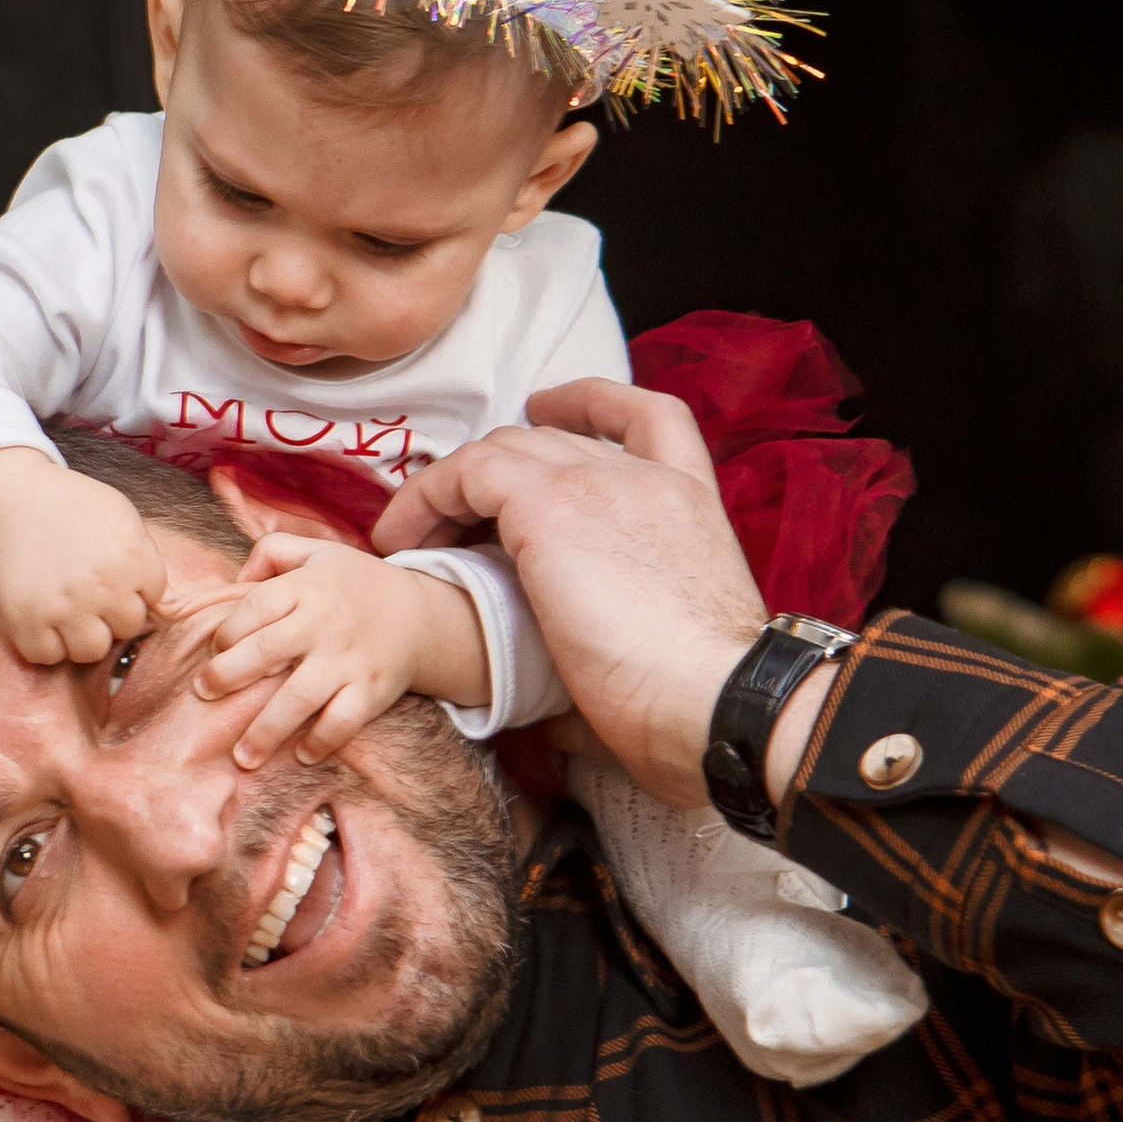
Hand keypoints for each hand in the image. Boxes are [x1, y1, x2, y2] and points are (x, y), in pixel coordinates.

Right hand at [0, 447, 166, 665]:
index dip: (135, 586)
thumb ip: (147, 559)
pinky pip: (46, 656)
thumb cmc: (72, 507)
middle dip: (112, 613)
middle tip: (89, 591)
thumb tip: (169, 608)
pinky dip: (45, 643)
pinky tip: (43, 618)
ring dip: (82, 635)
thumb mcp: (122, 517)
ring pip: (91, 652)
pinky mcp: (26, 620)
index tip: (112, 570)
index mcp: (131, 559)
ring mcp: (63, 606)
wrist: (12, 500)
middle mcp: (101, 587)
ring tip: (69, 610)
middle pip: (126, 629)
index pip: (154, 599)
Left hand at [189, 539, 489, 767]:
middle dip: (226, 676)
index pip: (254, 608)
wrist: (421, 615)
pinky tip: (301, 757)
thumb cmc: (355, 586)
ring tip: (242, 757)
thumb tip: (235, 578)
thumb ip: (273, 551)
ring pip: (298, 698)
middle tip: (203, 695)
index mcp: (306, 588)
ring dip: (266, 730)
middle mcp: (324, 624)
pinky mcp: (371, 690)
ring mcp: (348, 660)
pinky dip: (321, 741)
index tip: (215, 651)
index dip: (226, 632)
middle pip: (265, 652)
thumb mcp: (317, 553)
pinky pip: (342, 721)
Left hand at [371, 379, 766, 803]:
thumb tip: (564, 718)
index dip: (592, 402)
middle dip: (495, 469)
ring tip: (414, 539)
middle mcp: (647, 478)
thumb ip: (622, 651)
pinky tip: (404, 541)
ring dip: (449, 490)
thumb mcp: (675, 651)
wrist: (718, 701)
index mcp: (692, 505)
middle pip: (550, 440)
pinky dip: (425, 500)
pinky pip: (464, 473)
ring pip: (501, 450)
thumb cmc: (706, 705)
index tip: (549, 408)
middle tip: (452, 520)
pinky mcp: (547, 506)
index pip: (650, 416)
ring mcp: (598, 484)